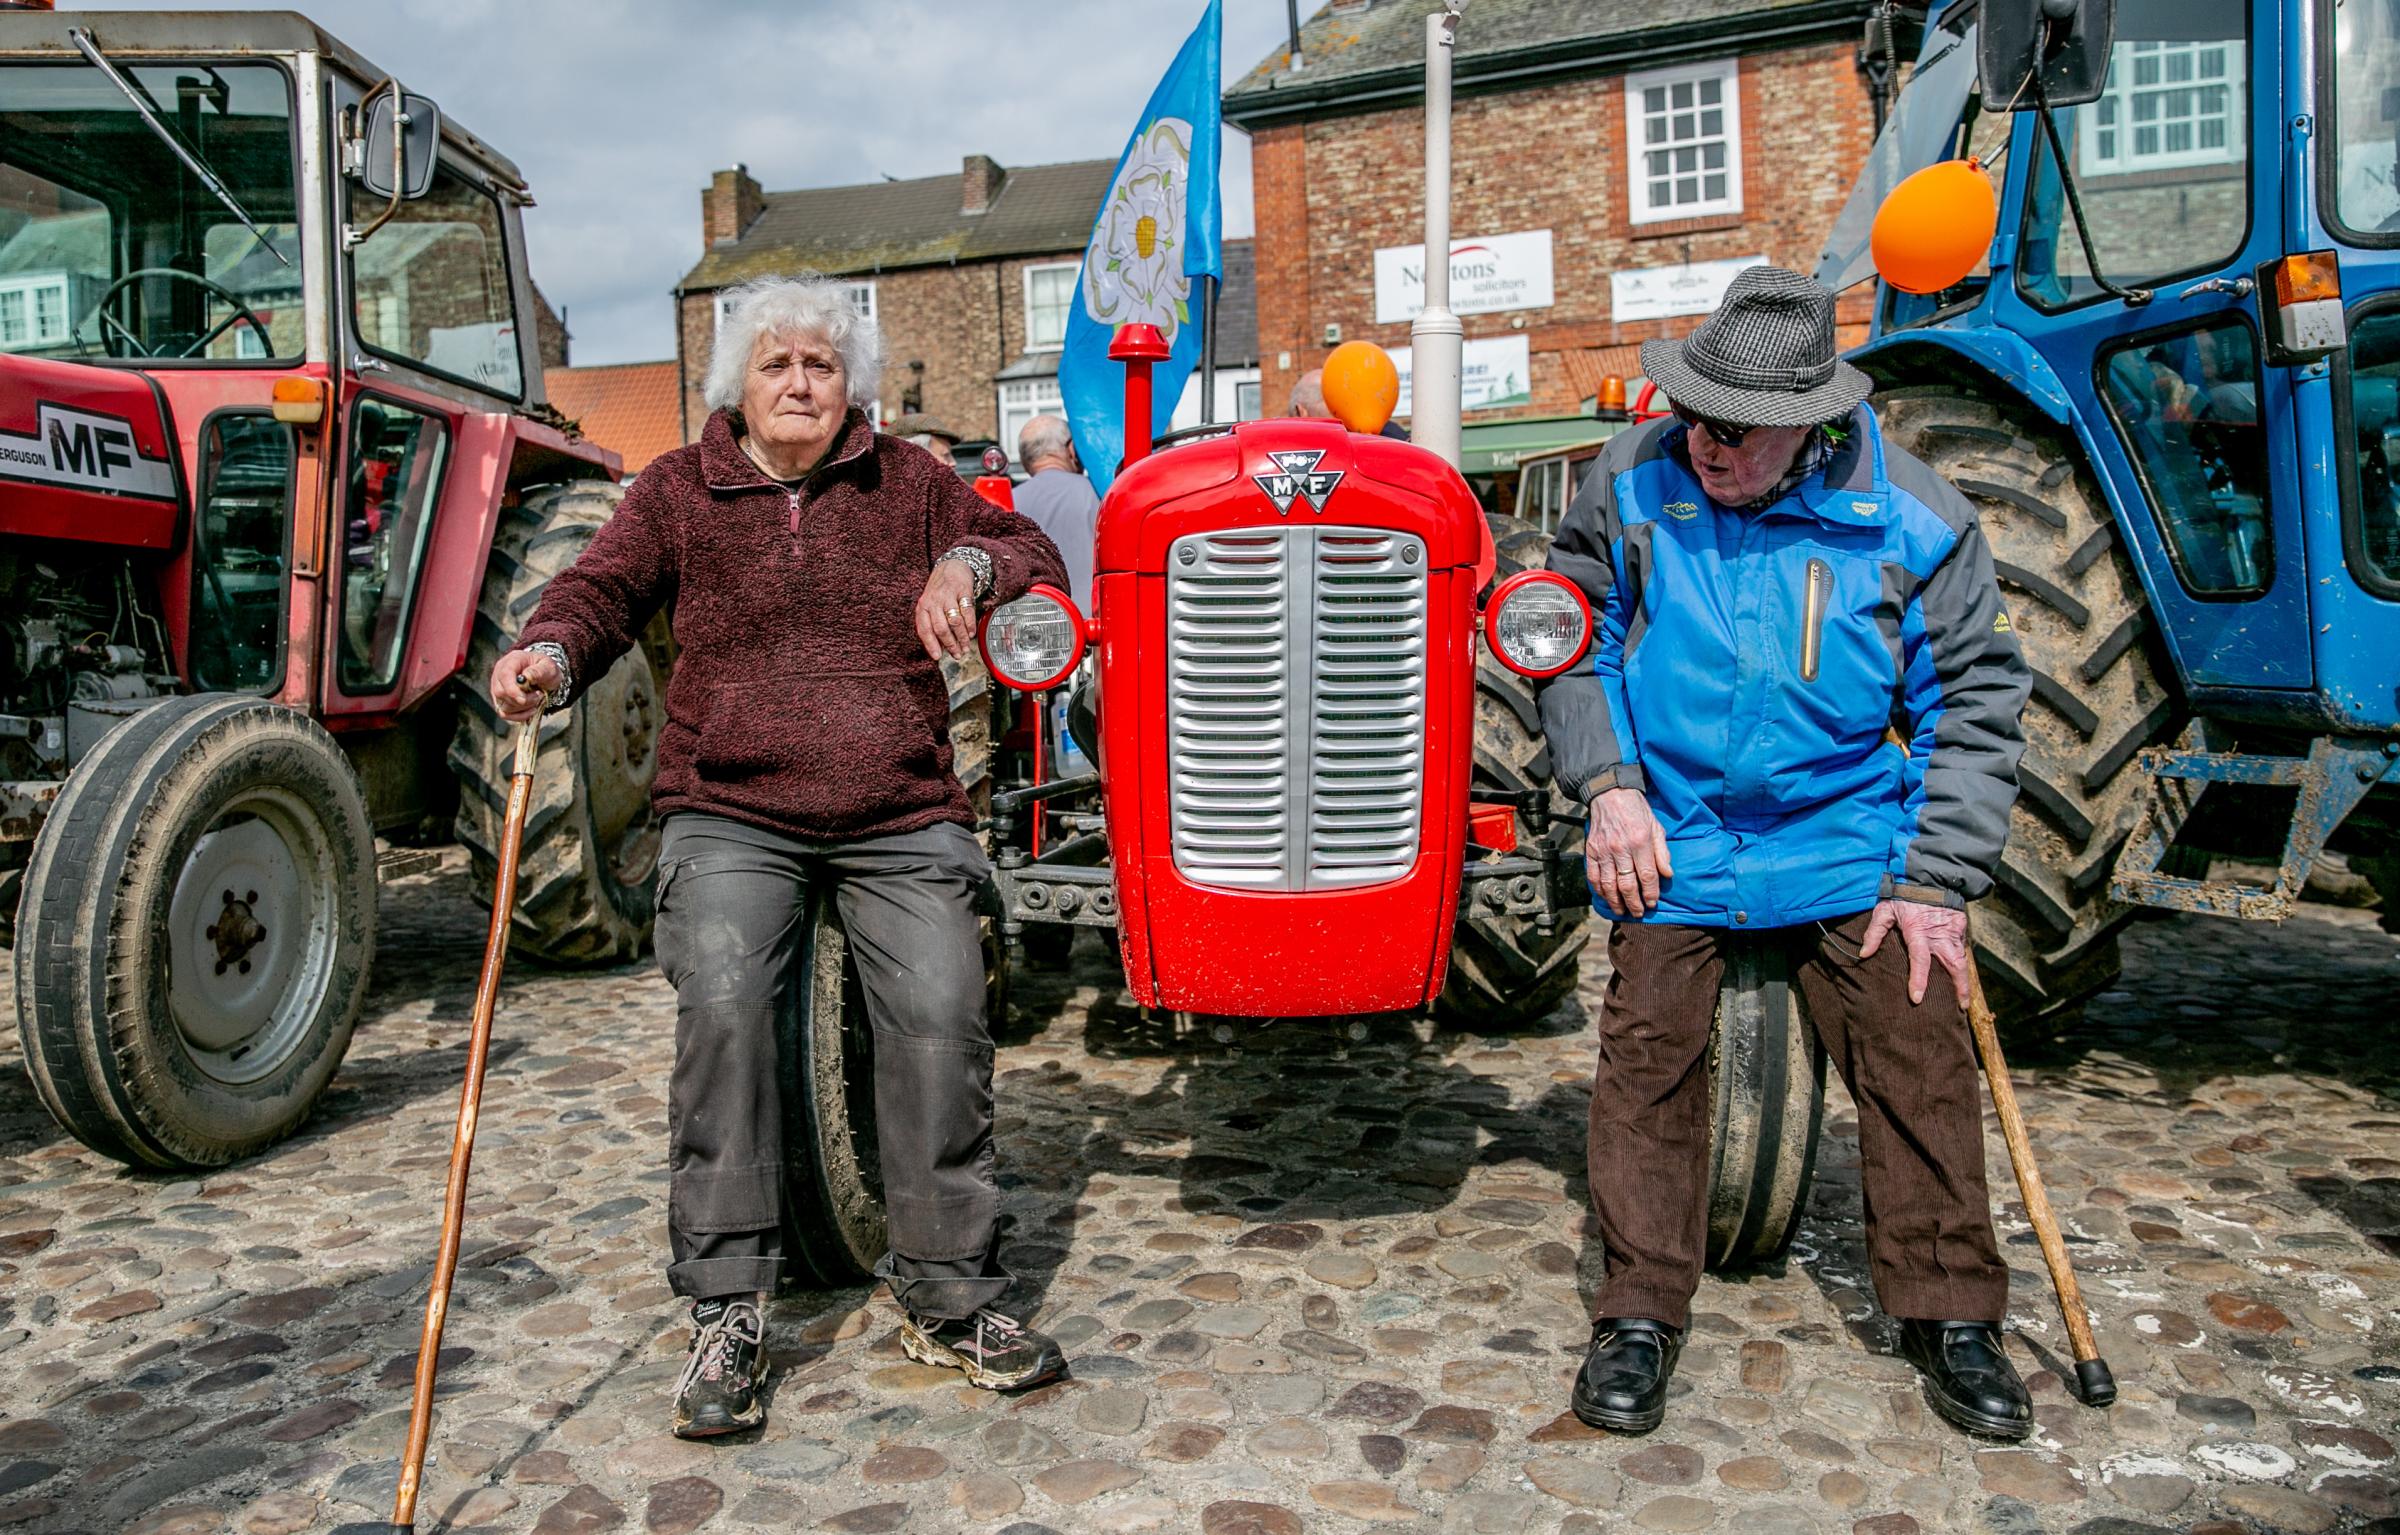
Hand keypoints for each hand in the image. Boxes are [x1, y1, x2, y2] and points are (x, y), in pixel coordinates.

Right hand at [490, 647, 558, 722]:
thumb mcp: (548, 666)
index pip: (504, 676)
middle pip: (501, 693)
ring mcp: (498, 689)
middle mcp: (499, 675)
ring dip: (522, 708)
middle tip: (539, 695)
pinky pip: (505, 714)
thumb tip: (527, 677)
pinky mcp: (500, 701)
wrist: (545, 674)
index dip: (512, 690)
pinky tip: (531, 710)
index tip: (525, 699)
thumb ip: (539, 671)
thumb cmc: (545, 668)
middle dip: (522, 700)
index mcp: (510, 662)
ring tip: (537, 700)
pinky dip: (519, 716)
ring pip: (503, 705)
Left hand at [915, 557, 978, 659]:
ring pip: (955, 622)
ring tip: (966, 647)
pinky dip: (970, 625)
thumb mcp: (929, 605)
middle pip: (941, 628)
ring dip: (962, 638)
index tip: (937, 657)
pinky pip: (967, 612)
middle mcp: (934, 601)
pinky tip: (971, 634)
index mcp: (923, 607)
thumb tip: (939, 648)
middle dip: (950, 645)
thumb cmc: (939, 591)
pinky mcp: (963, 591)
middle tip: (957, 655)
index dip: (931, 645)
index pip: (924, 629)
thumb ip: (931, 623)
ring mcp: (948, 596)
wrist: (952, 567)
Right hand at [1585, 786, 1672, 917]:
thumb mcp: (1656, 826)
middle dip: (1633, 902)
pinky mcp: (1590, 850)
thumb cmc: (1636, 810)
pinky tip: (1606, 897)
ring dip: (1615, 901)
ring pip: (1608, 884)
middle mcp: (1620, 848)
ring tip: (1622, 911)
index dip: (1650, 893)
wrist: (1610, 793)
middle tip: (1638, 913)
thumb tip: (1667, 875)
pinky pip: (1593, 876)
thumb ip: (1662, 852)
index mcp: (1640, 842)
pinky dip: (1599, 890)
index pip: (1647, 875)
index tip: (1652, 903)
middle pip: (1626, 884)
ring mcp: (1603, 850)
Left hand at [1859, 898, 1971, 1007]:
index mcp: (1919, 932)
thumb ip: (1874, 932)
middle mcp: (1939, 935)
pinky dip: (1962, 960)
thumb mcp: (1884, 910)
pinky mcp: (1961, 926)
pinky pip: (1962, 947)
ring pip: (1962, 959)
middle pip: (1953, 966)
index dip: (1918, 981)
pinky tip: (1959, 972)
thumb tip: (1864, 953)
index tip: (1917, 998)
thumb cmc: (1903, 894)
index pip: (1920, 962)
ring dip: (1964, 978)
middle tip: (1961, 1006)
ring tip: (1964, 997)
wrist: (1929, 875)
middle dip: (1959, 987)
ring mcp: (1953, 931)